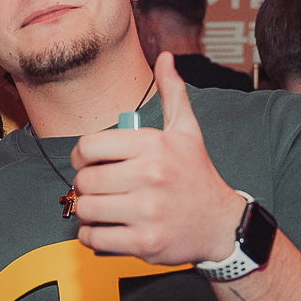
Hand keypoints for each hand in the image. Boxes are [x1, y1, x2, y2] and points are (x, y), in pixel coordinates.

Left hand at [68, 52, 241, 263]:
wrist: (221, 224)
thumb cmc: (197, 176)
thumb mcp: (188, 131)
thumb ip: (173, 93)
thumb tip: (166, 58)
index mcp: (154, 146)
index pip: (88, 146)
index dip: (80, 156)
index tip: (87, 163)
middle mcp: (150, 176)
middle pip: (84, 180)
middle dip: (85, 186)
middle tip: (97, 189)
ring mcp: (147, 212)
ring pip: (86, 209)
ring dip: (87, 211)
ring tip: (102, 208)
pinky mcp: (144, 242)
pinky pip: (94, 238)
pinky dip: (92, 236)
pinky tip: (106, 228)